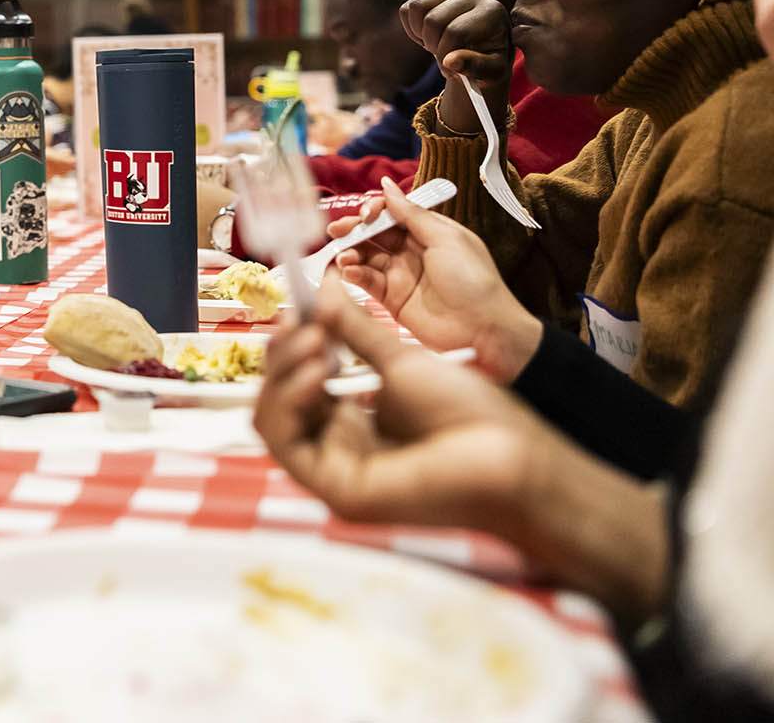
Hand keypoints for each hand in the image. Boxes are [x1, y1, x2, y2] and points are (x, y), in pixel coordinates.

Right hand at [254, 283, 544, 534]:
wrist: (511, 455)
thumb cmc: (470, 414)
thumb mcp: (401, 361)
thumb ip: (352, 332)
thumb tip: (322, 292)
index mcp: (350, 425)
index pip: (297, 385)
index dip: (292, 345)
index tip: (299, 309)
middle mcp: (335, 449)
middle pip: (277, 401)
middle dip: (281, 354)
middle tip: (299, 319)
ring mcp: (333, 474)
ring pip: (270, 422)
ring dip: (280, 373)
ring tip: (311, 341)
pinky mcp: (336, 491)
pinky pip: (284, 445)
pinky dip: (287, 401)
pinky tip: (315, 371)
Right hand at [330, 177, 541, 380]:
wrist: (484, 330)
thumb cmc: (473, 281)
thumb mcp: (445, 238)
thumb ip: (411, 214)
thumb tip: (386, 185)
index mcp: (429, 232)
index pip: (393, 213)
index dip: (375, 211)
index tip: (366, 215)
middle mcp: (412, 251)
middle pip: (374, 233)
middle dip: (354, 229)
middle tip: (338, 230)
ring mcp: (400, 275)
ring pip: (365, 256)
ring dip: (350, 252)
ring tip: (344, 256)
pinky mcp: (391, 299)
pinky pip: (365, 281)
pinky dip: (353, 274)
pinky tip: (350, 271)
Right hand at [400, 0, 512, 132]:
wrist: (487, 46)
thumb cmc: (491, 60)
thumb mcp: (492, 70)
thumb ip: (475, 67)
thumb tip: (449, 62)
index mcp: (492, 11)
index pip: (455, 31)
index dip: (445, 54)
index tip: (449, 70)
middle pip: (434, 20)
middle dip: (432, 45)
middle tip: (442, 57)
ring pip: (418, 7)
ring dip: (419, 34)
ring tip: (435, 45)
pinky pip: (408, 8)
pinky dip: (411, 28)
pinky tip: (428, 37)